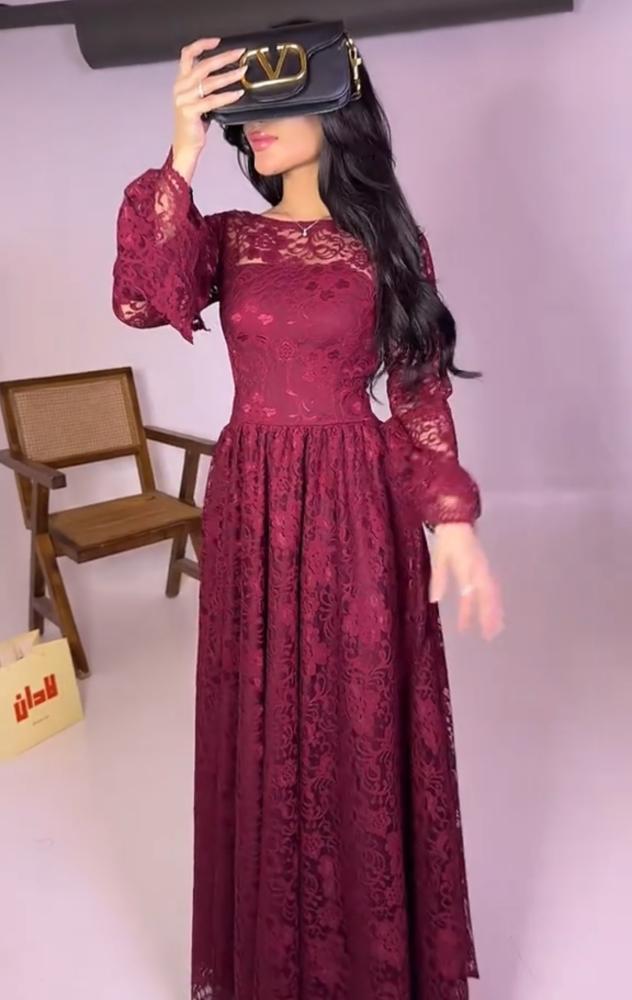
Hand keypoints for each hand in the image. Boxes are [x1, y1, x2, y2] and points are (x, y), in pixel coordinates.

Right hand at [171, 37, 246, 179]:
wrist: (184, 147)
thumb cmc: (193, 126)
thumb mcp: (197, 101)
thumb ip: (205, 87)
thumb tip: (227, 74)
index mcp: (180, 82)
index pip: (187, 55)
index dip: (202, 45)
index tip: (218, 41)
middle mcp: (180, 87)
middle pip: (202, 65)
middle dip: (223, 57)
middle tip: (240, 54)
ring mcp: (184, 99)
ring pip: (208, 82)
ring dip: (229, 75)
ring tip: (243, 72)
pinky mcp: (190, 112)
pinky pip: (212, 100)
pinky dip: (227, 96)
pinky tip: (239, 93)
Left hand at [428, 523, 503, 640]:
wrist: (458, 521)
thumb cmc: (446, 540)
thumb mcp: (438, 558)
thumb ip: (438, 579)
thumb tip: (435, 600)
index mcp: (466, 566)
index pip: (469, 589)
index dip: (467, 608)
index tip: (465, 625)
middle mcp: (479, 569)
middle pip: (487, 595)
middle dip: (488, 616)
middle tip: (489, 635)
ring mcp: (485, 569)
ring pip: (493, 594)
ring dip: (495, 612)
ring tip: (496, 630)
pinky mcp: (486, 569)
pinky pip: (493, 588)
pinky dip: (495, 603)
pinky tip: (495, 614)